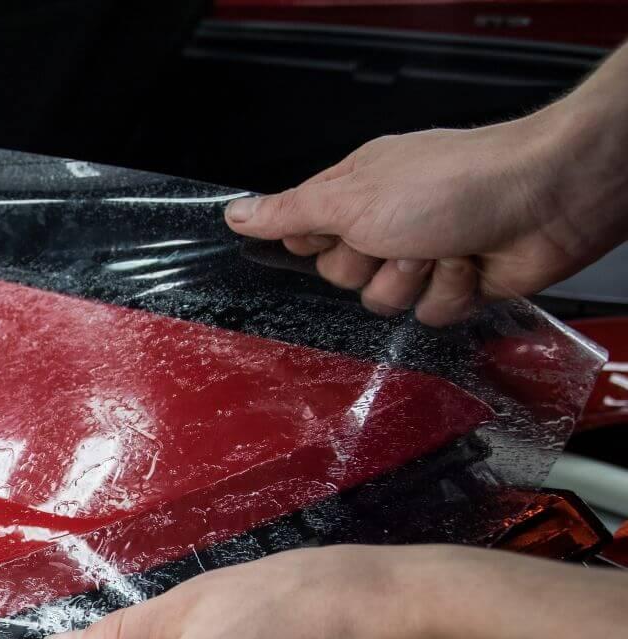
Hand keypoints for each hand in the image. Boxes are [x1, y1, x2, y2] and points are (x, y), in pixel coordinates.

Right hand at [224, 109, 627, 324]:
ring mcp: (423, 254)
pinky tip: (469, 263)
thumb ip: (290, 213)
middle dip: (370, 265)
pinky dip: (450, 293)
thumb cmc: (453, 182)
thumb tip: (235, 214)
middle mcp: (387, 222)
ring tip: (442, 247)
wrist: (543, 197)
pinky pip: (428, 315)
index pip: (304, 234)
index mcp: (356, 193)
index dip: (314, 242)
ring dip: (414, 279)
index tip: (335, 233)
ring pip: (384, 301)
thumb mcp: (352, 196)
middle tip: (397, 237)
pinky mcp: (457, 284)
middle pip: (341, 276)